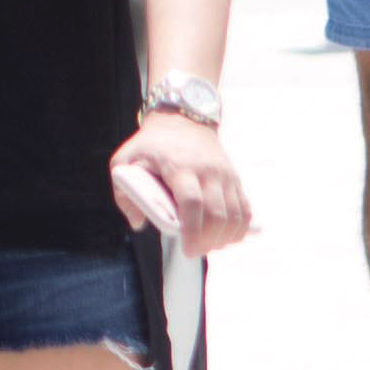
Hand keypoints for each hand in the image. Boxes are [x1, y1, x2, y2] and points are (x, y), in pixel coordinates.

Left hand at [114, 115, 251, 255]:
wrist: (183, 119)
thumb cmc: (151, 145)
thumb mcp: (125, 160)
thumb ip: (125, 194)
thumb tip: (139, 223)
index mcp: (179, 166)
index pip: (192, 201)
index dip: (192, 229)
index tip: (187, 248)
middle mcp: (207, 171)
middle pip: (217, 214)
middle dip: (208, 241)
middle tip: (194, 250)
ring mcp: (224, 175)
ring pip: (235, 215)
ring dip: (223, 238)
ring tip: (207, 245)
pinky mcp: (235, 179)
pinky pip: (245, 210)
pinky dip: (238, 229)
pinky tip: (224, 237)